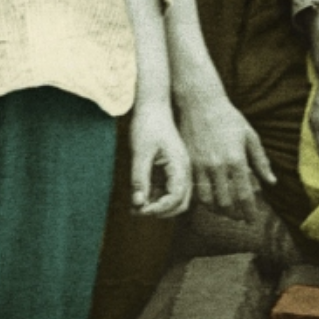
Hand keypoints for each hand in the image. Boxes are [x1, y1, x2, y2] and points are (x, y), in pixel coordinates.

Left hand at [128, 96, 192, 218]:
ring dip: (156, 206)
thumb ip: (140, 178)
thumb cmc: (147, 125)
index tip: (141, 209)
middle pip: (179, 204)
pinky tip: (138, 197)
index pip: (176, 198)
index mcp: (180, 166)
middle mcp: (184, 171)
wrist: (153, 106)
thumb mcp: (140, 152)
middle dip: (161, 212)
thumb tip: (139, 203)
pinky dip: (154, 197)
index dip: (159, 208)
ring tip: (135, 207)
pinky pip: (165, 190)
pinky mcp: (170, 169)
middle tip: (139, 211)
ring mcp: (178, 171)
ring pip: (173, 199)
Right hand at [178, 91, 275, 220]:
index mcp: (236, 160)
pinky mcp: (188, 164)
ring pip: (208, 200)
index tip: (252, 219)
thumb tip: (271, 182)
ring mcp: (200, 166)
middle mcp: (217, 166)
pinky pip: (195, 190)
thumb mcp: (250, 136)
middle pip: (226, 203)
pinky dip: (203, 200)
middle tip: (240, 217)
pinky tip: (210, 199)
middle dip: (235, 214)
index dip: (249, 211)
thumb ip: (261, 161)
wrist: (199, 102)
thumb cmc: (227, 117)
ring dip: (218, 210)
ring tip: (226, 211)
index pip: (244, 195)